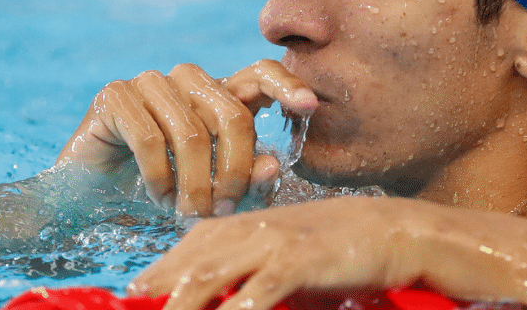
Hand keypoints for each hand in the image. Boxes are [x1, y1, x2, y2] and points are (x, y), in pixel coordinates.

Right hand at [56, 60, 316, 217]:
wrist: (89, 197)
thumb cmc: (162, 189)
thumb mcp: (213, 188)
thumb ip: (247, 176)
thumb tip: (275, 167)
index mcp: (219, 93)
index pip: (261, 73)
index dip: (288, 86)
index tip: (310, 107)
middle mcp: (188, 80)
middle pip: (232, 115)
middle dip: (235, 171)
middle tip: (227, 209)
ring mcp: (150, 82)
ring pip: (193, 133)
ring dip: (195, 184)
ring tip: (189, 212)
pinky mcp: (115, 95)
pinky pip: (150, 138)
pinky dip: (159, 177)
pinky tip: (157, 194)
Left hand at [125, 196, 526, 309]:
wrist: (395, 231)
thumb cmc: (340, 250)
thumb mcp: (289, 257)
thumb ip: (254, 273)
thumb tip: (225, 298)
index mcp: (250, 224)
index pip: (193, 244)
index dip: (161, 268)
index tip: (135, 291)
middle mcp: (256, 228)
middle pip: (194, 258)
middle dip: (160, 284)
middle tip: (132, 301)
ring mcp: (277, 242)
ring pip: (215, 271)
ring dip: (184, 298)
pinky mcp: (301, 260)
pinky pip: (261, 286)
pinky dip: (238, 306)